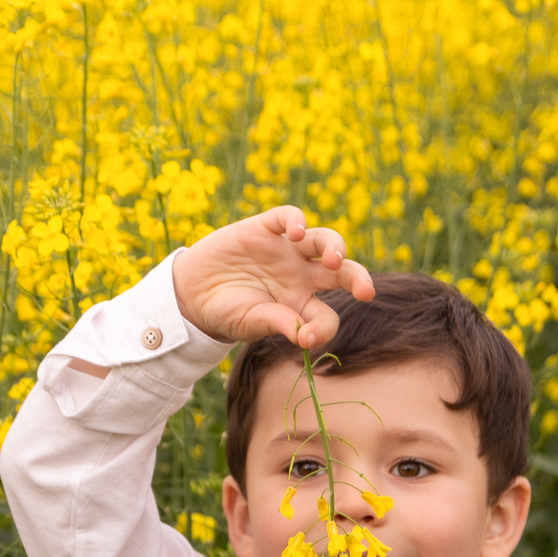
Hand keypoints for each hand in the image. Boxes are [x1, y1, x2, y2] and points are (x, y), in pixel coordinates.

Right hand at [170, 204, 373, 347]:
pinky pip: (288, 217)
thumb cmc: (226, 312)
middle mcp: (301, 276)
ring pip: (323, 241)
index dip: (323, 328)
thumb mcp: (251, 322)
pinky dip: (295, 221)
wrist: (192, 293)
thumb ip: (279, 323)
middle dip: (357, 279)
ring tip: (333, 259)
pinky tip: (294, 233)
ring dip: (334, 247)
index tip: (307, 339)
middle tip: (365, 291)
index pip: (326, 315)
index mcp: (301, 304)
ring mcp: (286, 251)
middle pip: (340, 272)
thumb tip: (306, 337)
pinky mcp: (265, 229)